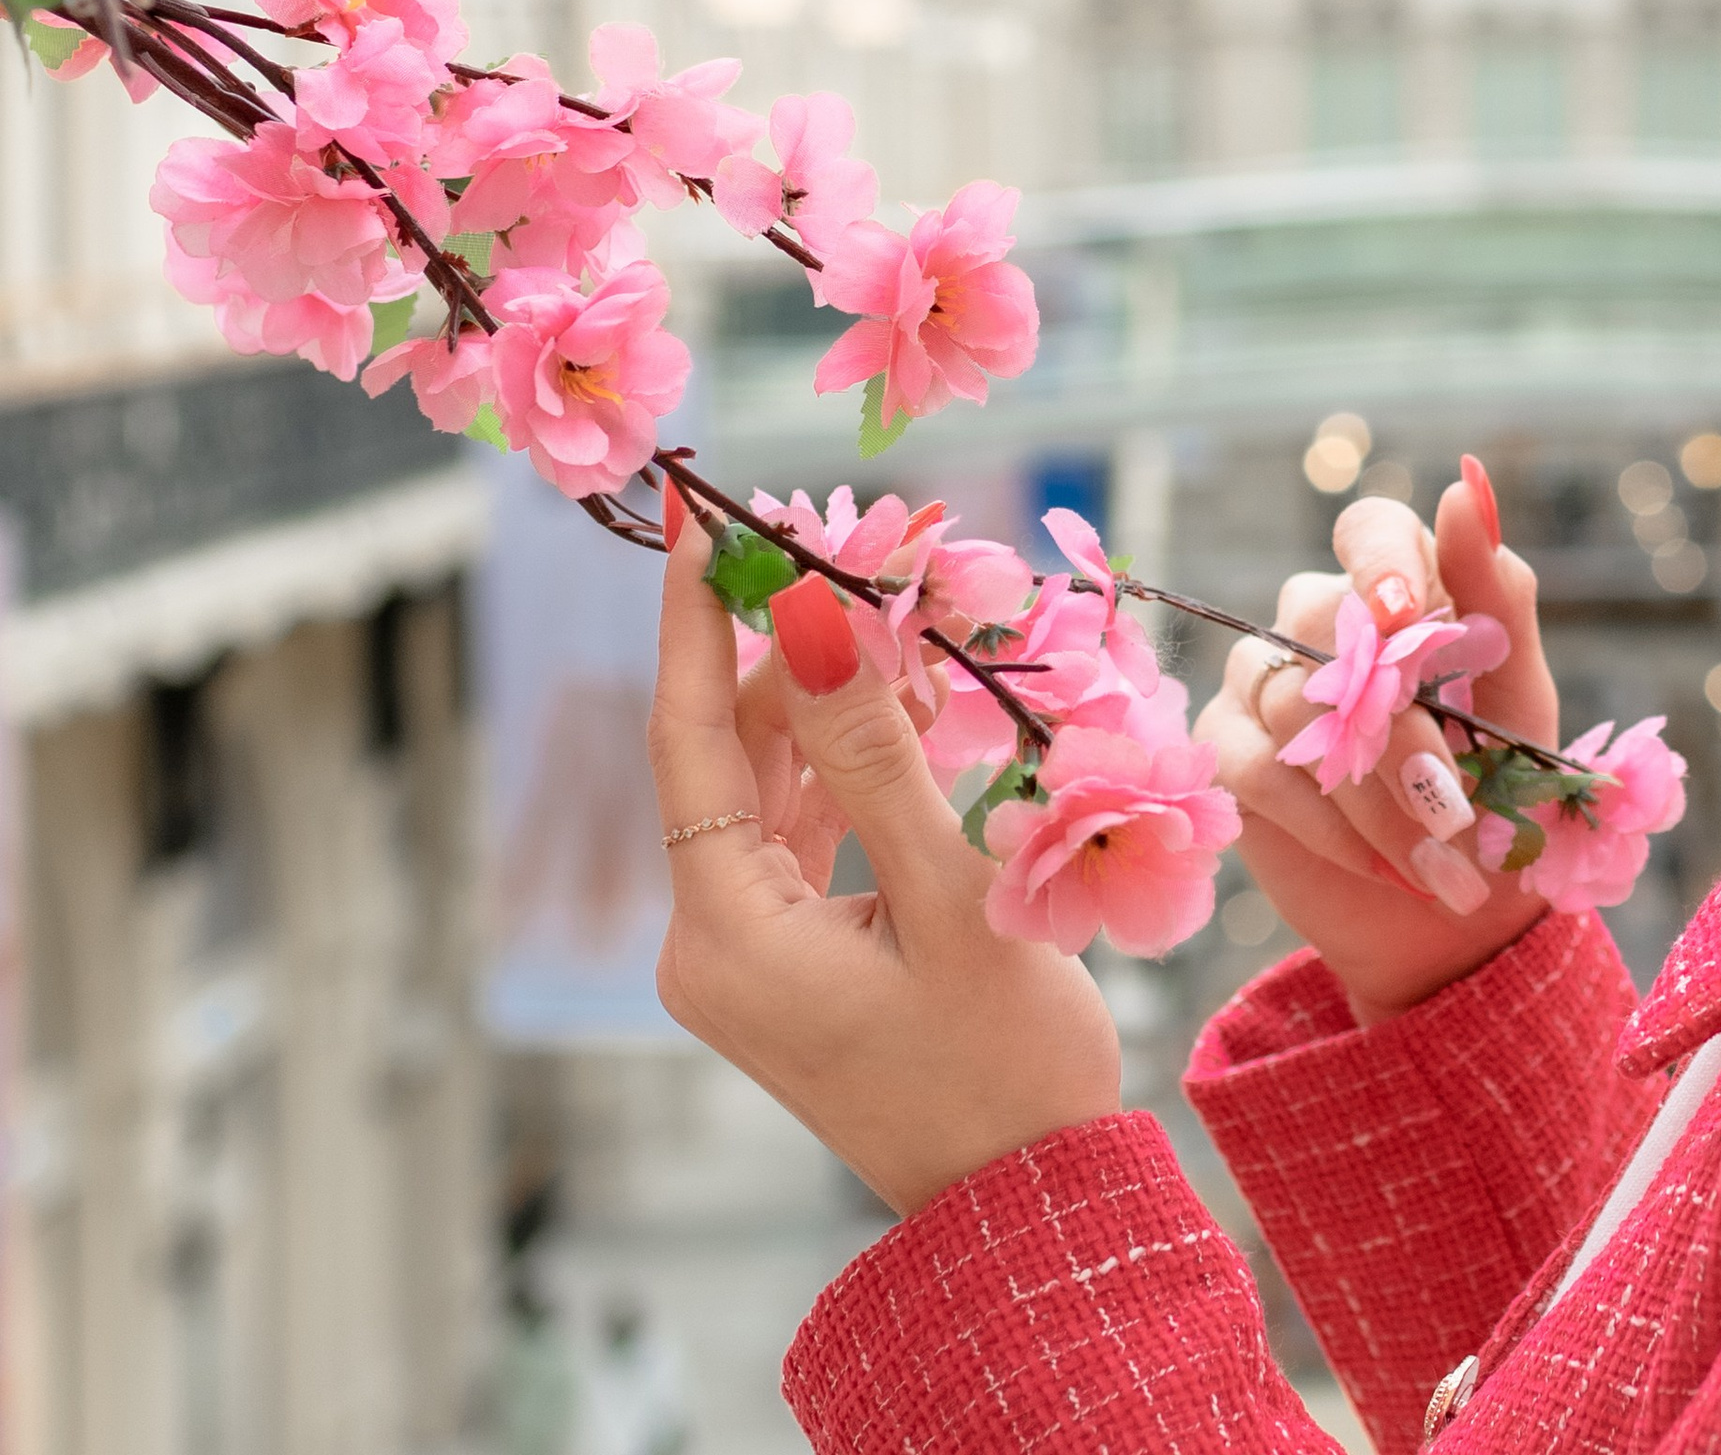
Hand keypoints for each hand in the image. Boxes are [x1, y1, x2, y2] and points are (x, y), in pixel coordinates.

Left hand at [646, 494, 1121, 1215]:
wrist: (1030, 1216)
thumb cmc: (1005, 1068)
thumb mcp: (950, 895)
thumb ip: (874, 749)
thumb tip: (808, 615)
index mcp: (727, 935)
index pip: (687, 736)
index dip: (695, 614)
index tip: (704, 506)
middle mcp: (713, 943)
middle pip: (728, 752)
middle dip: (788, 644)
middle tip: (856, 547)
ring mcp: (749, 955)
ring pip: (769, 782)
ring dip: (828, 699)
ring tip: (903, 616)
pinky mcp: (793, 960)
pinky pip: (802, 828)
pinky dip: (848, 762)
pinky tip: (914, 705)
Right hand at [1193, 462, 1558, 1022]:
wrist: (1459, 917)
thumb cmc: (1502, 795)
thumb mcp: (1521, 701)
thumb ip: (1499, 597)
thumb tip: (1468, 489)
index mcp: (1405, 590)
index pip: (1372, 529)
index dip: (1381, 560)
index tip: (1408, 614)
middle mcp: (1324, 621)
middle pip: (1326, 622)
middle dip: (1398, 725)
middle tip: (1454, 806)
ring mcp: (1267, 682)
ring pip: (1296, 702)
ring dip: (1375, 794)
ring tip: (1437, 857)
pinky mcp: (1232, 752)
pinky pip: (1258, 766)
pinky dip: (1328, 823)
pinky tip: (1381, 863)